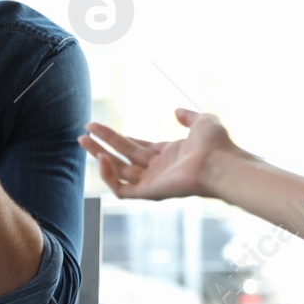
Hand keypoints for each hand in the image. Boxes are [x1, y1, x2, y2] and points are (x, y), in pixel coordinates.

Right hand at [80, 109, 240, 200]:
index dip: (120, 139)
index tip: (100, 128)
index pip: (138, 148)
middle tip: (83, 132)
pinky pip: (121, 190)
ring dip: (99, 155)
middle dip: (102, 143)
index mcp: (168, 155)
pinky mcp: (149, 193)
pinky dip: (109, 177)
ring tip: (82, 139)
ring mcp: (153, 182)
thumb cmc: (217, 145)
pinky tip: (102, 158)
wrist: (221, 163)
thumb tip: (176, 111)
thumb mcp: (202, 122)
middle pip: (123, 157)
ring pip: (117, 172)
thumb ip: (189, 116)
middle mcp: (158, 170)